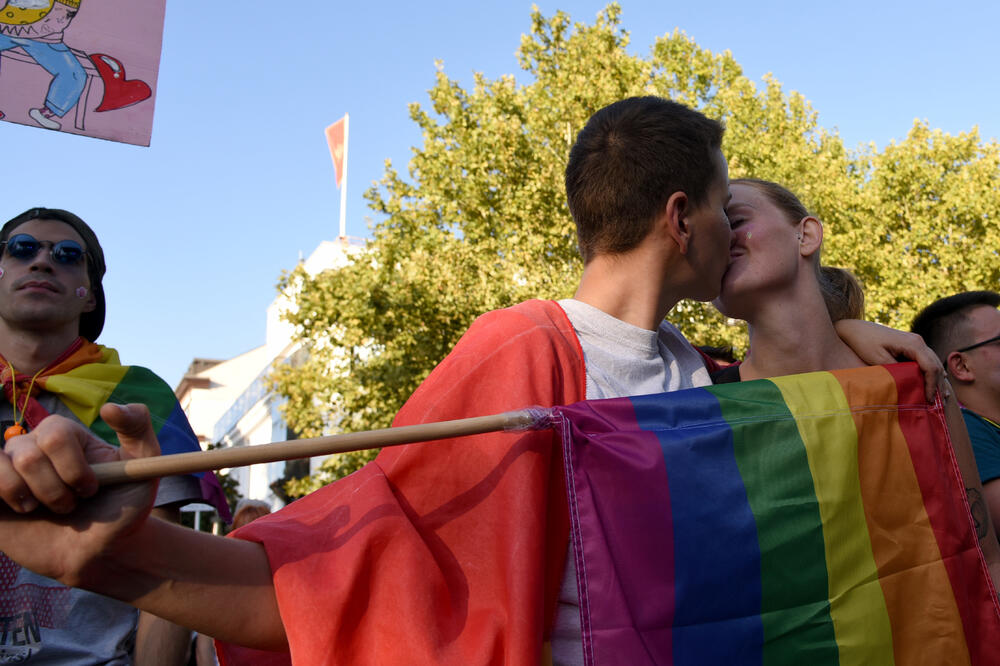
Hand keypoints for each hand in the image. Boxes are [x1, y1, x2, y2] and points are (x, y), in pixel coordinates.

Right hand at [0, 403, 159, 585]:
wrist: (99, 552)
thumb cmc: (122, 507)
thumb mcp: (143, 466)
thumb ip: (137, 428)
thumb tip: (109, 407)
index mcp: (65, 435)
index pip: (56, 436)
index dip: (73, 469)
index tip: (91, 490)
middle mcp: (32, 447)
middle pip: (28, 455)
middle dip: (55, 489)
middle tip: (72, 505)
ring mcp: (8, 471)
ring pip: (1, 470)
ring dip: (30, 499)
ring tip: (48, 510)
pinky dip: (4, 497)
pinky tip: (23, 510)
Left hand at [834, 319, 945, 402]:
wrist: (857, 329)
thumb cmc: (865, 342)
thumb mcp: (878, 359)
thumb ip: (896, 371)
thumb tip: (910, 385)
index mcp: (913, 344)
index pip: (931, 367)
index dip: (932, 385)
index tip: (928, 401)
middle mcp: (918, 342)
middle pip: (936, 366)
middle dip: (937, 385)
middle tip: (937, 404)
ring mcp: (916, 343)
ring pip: (933, 363)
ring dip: (936, 380)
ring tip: (939, 398)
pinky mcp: (911, 346)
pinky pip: (926, 361)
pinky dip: (930, 374)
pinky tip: (931, 385)